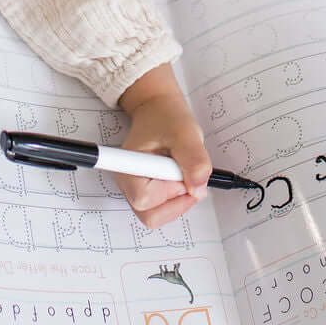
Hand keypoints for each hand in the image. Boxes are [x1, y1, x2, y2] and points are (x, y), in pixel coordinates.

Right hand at [115, 66, 212, 228]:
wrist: (159, 109)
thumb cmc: (165, 117)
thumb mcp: (185, 132)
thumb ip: (194, 159)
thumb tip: (198, 188)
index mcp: (128, 167)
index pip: (144, 199)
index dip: (169, 189)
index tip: (180, 170)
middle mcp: (127, 182)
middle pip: (150, 216)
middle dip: (176, 201)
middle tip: (186, 176)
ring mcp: (135, 189)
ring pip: (157, 215)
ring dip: (178, 199)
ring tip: (183, 172)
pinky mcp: (146, 191)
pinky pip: (163, 208)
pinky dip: (177, 196)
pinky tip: (180, 176)